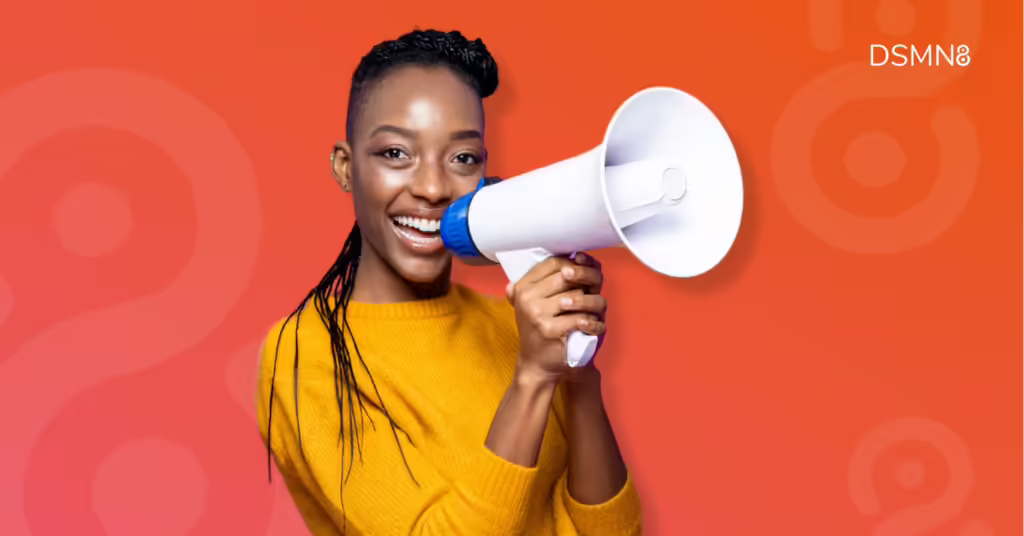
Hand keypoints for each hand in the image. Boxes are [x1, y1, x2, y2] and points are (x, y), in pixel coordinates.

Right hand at [506, 253, 607, 383]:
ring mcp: (537, 313)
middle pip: (568, 276)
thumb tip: (579, 256)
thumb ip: (552, 280)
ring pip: (578, 296)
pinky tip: (595, 327)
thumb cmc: (543, 330)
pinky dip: (593, 323)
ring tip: (596, 312)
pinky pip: (581, 318)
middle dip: (587, 284)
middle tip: (593, 294)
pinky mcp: (550, 330)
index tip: (585, 274)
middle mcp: (527, 297)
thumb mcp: (539, 303)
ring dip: (594, 304)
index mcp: (522, 287)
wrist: (537, 365)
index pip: (554, 263)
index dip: (575, 264)